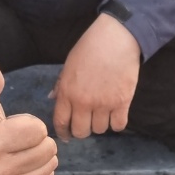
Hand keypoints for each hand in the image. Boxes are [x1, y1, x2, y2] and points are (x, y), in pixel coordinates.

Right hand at [0, 63, 56, 174]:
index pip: (38, 130)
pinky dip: (39, 168)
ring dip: (39, 152)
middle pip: (47, 148)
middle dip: (37, 137)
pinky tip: (20, 161)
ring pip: (50, 163)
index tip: (11, 123)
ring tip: (18, 148)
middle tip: (15, 136)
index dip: (29, 121)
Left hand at [51, 14, 141, 141]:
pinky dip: (117, 123)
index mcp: (67, 92)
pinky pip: (118, 126)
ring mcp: (103, 104)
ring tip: (103, 114)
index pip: (61, 122)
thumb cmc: (90, 48)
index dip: (64, 132)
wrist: (116, 38)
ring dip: (101, 124)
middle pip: (81, 132)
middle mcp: (83, 102)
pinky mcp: (122, 103)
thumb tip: (53, 99)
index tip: (67, 135)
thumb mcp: (69, 64)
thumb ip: (61, 85)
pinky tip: (116, 114)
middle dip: (83, 130)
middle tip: (88, 122)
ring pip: (100, 130)